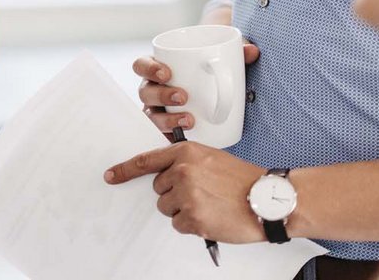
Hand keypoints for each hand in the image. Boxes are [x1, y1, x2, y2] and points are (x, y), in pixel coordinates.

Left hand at [104, 141, 267, 243]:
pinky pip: (179, 224)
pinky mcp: (193, 217)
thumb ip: (186, 163)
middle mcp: (182, 171)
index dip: (125, 170)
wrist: (268, 199)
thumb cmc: (242, 180)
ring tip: (208, 205)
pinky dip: (192, 225)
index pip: (146, 161)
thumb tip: (165, 175)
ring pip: (167, 208)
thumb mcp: (211, 159)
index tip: (111, 176)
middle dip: (174, 194)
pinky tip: (211, 217)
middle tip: (201, 194)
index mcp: (185, 153)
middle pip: (158, 189)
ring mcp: (186, 195)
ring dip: (183, 210)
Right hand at [134, 40, 258, 134]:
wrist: (222, 96)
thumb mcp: (227, 61)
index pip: (142, 65)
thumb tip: (253, 50)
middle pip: (145, 92)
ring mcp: (160, 111)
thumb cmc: (217, 72)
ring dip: (166, 119)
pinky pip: (162, 136)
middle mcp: (155, 90)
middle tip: (183, 97)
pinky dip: (170, 138)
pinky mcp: (169, 130)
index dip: (149, 69)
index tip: (167, 73)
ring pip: (152, 116)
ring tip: (189, 120)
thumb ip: (239, 53)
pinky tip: (185, 139)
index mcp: (160, 69)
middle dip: (161, 95)